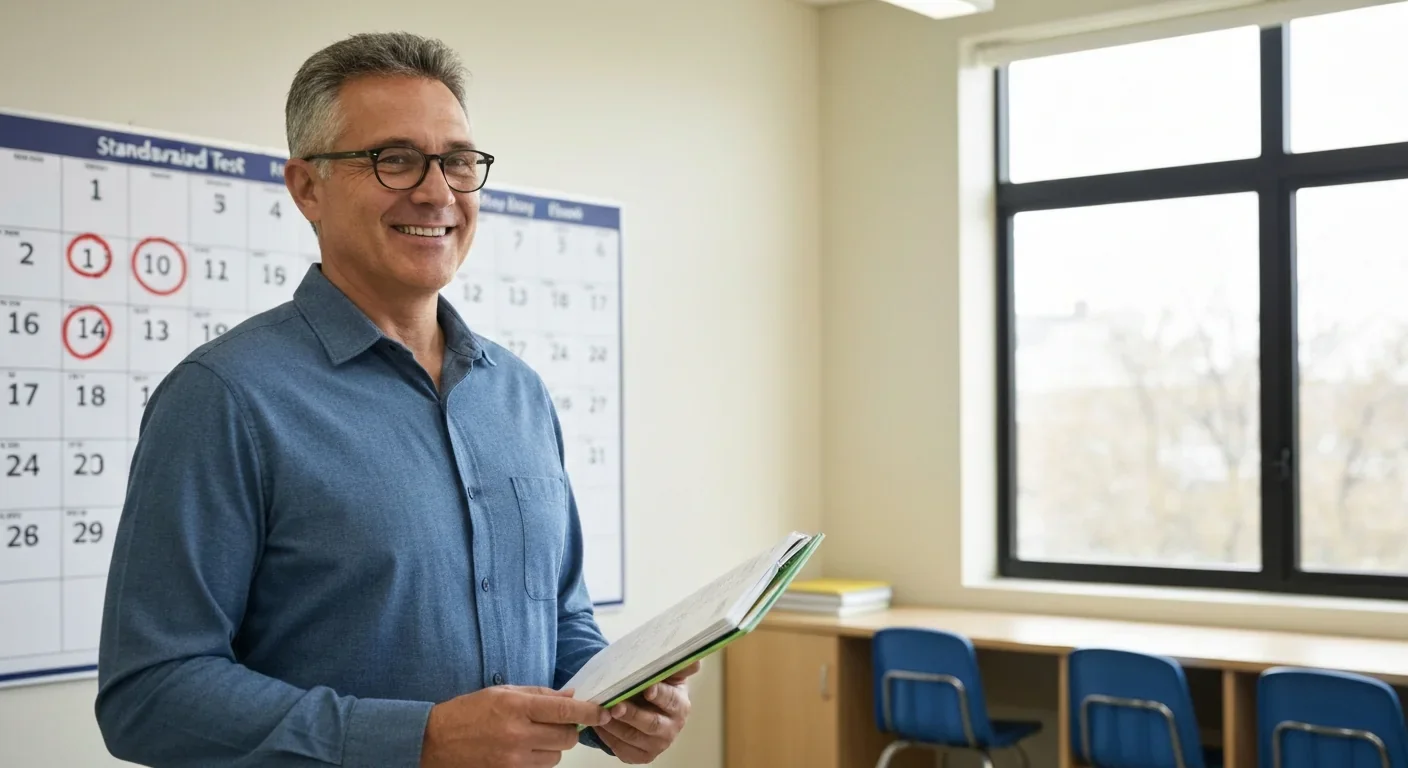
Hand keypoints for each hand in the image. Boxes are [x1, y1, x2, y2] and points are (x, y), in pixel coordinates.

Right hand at [420, 685, 609, 767]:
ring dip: (552, 746)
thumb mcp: (503, 692)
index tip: (604, 711)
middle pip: (567, 737)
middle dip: (568, 729)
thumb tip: (572, 696)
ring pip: (556, 756)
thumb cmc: (468, 712)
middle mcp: (517, 734)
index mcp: (516, 707)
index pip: (564, 709)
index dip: (589, 711)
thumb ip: (540, 694)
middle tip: (555, 722)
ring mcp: (513, 759)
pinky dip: (539, 759)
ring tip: (531, 736)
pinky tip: (522, 749)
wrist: (435, 741)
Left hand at [593, 660, 700, 763]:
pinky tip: (598, 725)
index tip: (647, 689)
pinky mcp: (642, 756)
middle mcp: (671, 728)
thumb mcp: (670, 674)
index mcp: (680, 706)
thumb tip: (695, 660)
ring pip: (633, 737)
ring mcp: (656, 745)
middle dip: (631, 715)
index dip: (659, 695)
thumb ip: (679, 666)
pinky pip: (622, 749)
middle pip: (651, 723)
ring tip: (600, 713)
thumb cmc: (660, 687)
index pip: (670, 700)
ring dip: (614, 726)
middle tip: (615, 706)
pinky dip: (608, 738)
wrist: (652, 708)